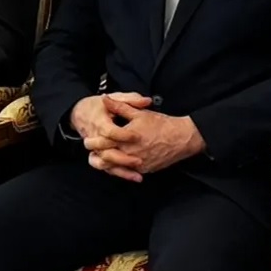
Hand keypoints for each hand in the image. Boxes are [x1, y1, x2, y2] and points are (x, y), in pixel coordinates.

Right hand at [71, 93, 150, 178]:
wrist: (79, 113)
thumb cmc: (98, 106)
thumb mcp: (115, 97)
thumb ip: (131, 100)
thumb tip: (146, 101)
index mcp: (99, 123)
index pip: (110, 131)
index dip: (124, 135)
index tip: (137, 136)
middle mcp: (95, 138)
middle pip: (107, 153)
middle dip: (123, 158)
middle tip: (140, 160)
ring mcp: (96, 149)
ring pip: (106, 164)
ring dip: (122, 170)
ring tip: (138, 174)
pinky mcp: (99, 156)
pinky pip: (108, 168)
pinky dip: (121, 174)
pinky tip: (136, 176)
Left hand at [83, 97, 203, 179]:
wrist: (182, 138)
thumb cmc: (162, 124)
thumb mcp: (139, 112)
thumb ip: (120, 106)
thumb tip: (106, 99)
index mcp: (127, 137)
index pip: (104, 141)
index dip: (94, 140)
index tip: (88, 138)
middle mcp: (131, 152)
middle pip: (106, 156)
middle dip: (97, 153)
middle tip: (91, 150)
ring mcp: (137, 163)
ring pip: (115, 167)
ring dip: (106, 163)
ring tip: (100, 157)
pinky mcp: (144, 169)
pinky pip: (128, 171)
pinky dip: (120, 168)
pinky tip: (116, 163)